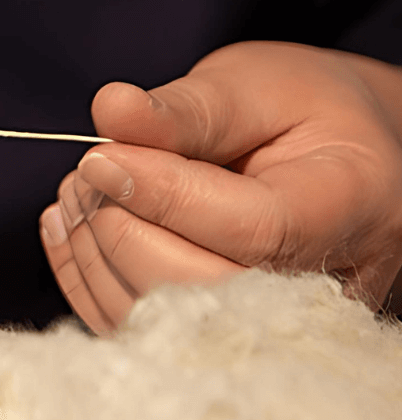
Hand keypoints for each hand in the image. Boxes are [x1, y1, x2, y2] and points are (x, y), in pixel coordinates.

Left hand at [38, 40, 401, 335]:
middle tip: (89, 168)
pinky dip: (88, 278)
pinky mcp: (220, 334)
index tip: (99, 157)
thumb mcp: (256, 85)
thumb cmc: (304, 110)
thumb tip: (110, 110)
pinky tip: (72, 226)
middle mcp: (322, 284)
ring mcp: (273, 324)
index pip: (249, 230)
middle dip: (119, 227)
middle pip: (199, 288)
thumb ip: (188, 107)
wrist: (341, 157)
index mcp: (346, 206)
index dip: (161, 196)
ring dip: (94, 251)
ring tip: (82, 188)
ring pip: (157, 319)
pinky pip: (137, 330)